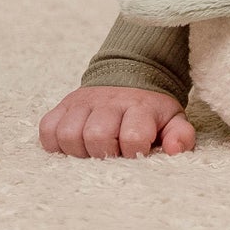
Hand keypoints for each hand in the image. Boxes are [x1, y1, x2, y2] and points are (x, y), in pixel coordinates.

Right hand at [38, 85, 195, 158]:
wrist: (132, 74)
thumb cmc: (151, 110)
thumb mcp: (173, 119)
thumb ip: (181, 135)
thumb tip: (174, 150)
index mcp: (140, 106)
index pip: (132, 136)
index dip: (134, 151)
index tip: (138, 152)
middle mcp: (110, 101)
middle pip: (97, 135)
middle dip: (104, 154)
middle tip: (112, 155)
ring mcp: (84, 101)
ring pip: (68, 133)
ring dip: (78, 151)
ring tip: (92, 152)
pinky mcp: (64, 104)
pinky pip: (48, 128)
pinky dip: (55, 143)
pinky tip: (72, 147)